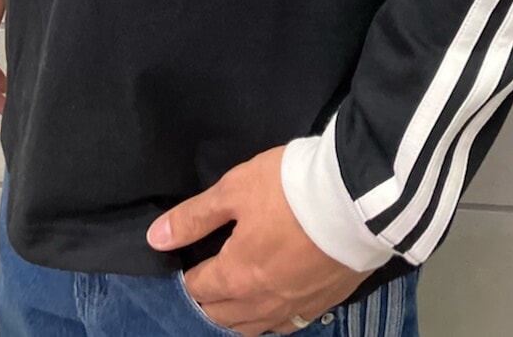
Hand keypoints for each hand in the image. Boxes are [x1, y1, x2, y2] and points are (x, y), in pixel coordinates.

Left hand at [146, 145, 375, 334]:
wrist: (357, 198)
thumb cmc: (289, 189)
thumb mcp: (235, 189)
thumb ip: (195, 216)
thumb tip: (155, 239)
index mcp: (235, 276)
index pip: (199, 288)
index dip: (188, 274)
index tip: (186, 262)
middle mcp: (262, 303)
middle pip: (223, 315)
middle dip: (209, 300)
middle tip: (206, 282)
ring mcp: (295, 307)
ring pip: (255, 327)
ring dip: (239, 316)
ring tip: (234, 299)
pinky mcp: (325, 303)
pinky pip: (289, 323)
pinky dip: (274, 318)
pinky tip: (275, 306)